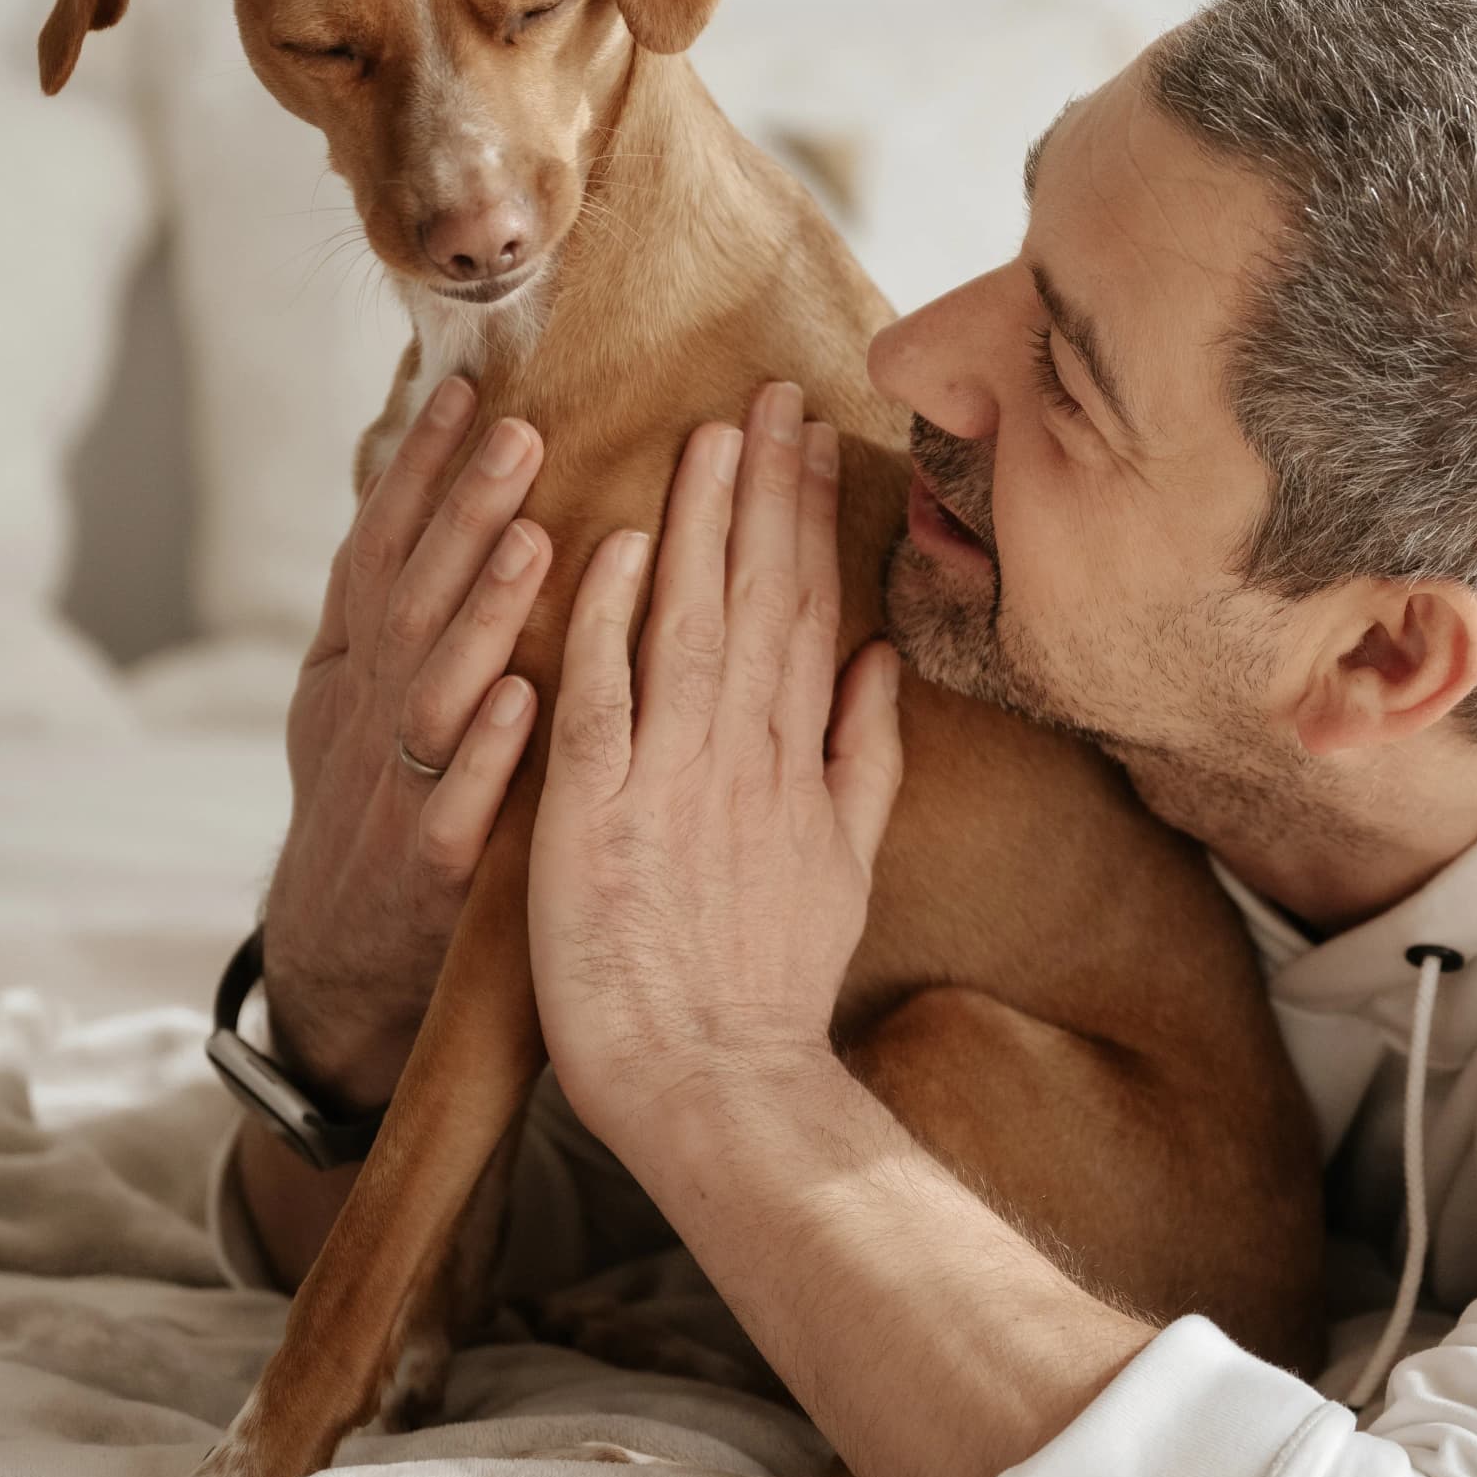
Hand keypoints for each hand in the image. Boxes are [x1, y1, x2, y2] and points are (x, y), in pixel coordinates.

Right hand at [256, 373, 552, 1106]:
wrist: (342, 963)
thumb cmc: (376, 803)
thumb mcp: (356, 696)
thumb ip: (390, 600)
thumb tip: (417, 480)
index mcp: (353, 666)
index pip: (381, 548)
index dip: (419, 471)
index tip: (468, 387)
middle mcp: (363, 715)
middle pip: (410, 599)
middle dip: (461, 514)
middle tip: (520, 431)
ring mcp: (391, 792)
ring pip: (431, 692)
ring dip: (481, 615)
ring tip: (534, 541)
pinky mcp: (428, 874)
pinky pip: (455, 808)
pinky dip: (487, 756)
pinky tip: (527, 700)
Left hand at [530, 380, 905, 1151]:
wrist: (718, 1085)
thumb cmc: (769, 989)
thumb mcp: (844, 865)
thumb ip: (862, 757)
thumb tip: (880, 662)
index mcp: (797, 760)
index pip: (805, 608)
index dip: (808, 514)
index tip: (810, 431)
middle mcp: (742, 753)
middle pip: (758, 594)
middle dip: (765, 487)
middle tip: (768, 390)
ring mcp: (671, 777)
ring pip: (691, 619)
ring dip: (703, 521)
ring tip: (713, 430)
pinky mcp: (596, 810)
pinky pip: (604, 693)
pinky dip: (613, 616)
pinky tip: (622, 540)